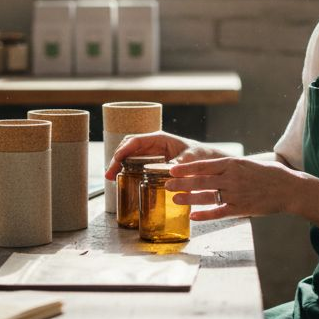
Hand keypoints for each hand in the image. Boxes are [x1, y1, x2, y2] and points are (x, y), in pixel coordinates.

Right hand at [104, 132, 228, 179]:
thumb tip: (172, 168)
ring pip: (130, 156)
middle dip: (117, 159)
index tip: (116, 160)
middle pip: (128, 148)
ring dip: (119, 166)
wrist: (208, 163)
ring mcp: (151, 153)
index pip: (136, 140)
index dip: (124, 149)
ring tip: (111, 179)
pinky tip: (122, 180)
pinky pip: (136, 164)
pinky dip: (127, 171)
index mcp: (160, 138)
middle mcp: (153, 144)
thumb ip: (183, 162)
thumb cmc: (202, 156)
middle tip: (110, 174)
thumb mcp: (193, 158)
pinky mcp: (152, 163)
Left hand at [166, 156, 304, 220]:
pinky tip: (193, 216)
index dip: (185, 167)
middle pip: (200, 181)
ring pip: (206, 196)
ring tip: (175, 198)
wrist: (288, 188)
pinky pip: (219, 212)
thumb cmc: (268, 174)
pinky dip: (205, 215)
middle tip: (166, 184)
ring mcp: (236, 194)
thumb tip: (207, 167)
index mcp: (232, 164)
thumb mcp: (246, 164)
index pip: (203, 165)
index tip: (171, 169)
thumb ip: (228, 166)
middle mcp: (232, 178)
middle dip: (181, 182)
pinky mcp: (241, 208)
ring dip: (188, 198)